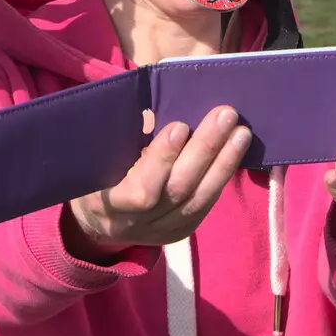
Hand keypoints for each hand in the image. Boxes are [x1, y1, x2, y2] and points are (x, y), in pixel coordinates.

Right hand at [65, 106, 251, 257]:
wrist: (99, 223)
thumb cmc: (94, 177)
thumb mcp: (95, 161)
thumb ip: (120, 140)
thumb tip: (155, 103)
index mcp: (108, 205)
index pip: (141, 191)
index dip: (162, 160)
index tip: (179, 126)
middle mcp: (137, 224)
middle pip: (179, 190)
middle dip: (205, 150)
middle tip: (225, 115)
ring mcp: (161, 232)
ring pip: (199, 199)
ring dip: (224, 163)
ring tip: (241, 132)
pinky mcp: (180, 232)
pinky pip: (205, 205)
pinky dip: (221, 176)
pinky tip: (235, 151)